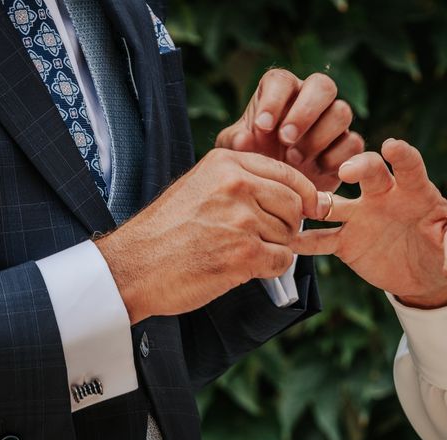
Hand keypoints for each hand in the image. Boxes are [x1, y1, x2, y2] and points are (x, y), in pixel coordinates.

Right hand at [95, 148, 321, 324]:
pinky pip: (282, 261)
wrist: (133, 266)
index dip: (305, 194)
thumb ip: (240, 182)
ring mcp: (241, 218)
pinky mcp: (243, 253)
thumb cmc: (166, 230)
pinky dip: (269, 269)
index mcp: (227, 163)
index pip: (288, 174)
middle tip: (262, 238)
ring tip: (238, 252)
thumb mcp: (200, 185)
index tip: (312, 207)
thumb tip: (290, 194)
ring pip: (289, 235)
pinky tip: (242, 268)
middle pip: (295, 205)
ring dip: (273, 249)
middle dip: (288, 225)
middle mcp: (237, 184)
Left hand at [216, 69, 364, 191]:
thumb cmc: (256, 162)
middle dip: (305, 112)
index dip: (273, 100)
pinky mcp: (348, 146)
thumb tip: (244, 138)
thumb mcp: (238, 155)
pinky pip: (353, 142)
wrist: (278, 191)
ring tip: (294, 159)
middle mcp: (311, 100)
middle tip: (285, 139)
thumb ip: (236, 144)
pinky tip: (315, 171)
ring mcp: (333, 122)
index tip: (261, 127)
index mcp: (281, 93)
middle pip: (322, 85)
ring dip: (319, 136)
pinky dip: (336, 157)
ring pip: (342, 111)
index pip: (281, 80)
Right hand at [293, 139, 446, 307]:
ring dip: (319, 200)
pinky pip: (322, 240)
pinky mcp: (345, 241)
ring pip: (335, 202)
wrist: (423, 279)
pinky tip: (289, 241)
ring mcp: (359, 217)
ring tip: (304, 203)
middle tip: (349, 172)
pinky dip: (306, 241)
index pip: (409, 167)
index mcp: (414, 192)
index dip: (402, 155)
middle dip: (359, 167)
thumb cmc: (443, 249)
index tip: (393, 146)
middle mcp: (382, 197)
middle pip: (368, 173)